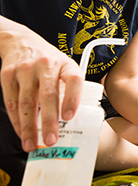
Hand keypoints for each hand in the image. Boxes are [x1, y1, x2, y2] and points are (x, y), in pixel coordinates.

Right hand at [0, 21, 83, 151]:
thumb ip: (72, 87)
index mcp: (66, 64)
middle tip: (51, 140)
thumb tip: (82, 119)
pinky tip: (21, 133)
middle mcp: (46, 65)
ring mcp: (25, 69)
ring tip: (32, 144)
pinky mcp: (7, 75)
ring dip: (29, 127)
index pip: (73, 79)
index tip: (69, 117)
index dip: (72, 98)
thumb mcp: (65, 67)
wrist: (21, 41)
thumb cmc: (49, 61)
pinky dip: (16, 120)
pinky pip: (12, 102)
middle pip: (48, 95)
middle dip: (49, 120)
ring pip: (27, 102)